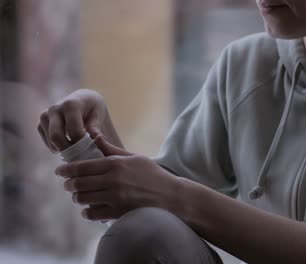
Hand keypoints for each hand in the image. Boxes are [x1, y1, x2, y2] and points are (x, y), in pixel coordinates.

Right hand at [38, 89, 123, 151]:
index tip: (92, 150)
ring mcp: (45, 117)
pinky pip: (48, 144)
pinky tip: (70, 144)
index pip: (74, 132)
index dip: (83, 144)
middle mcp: (54, 109)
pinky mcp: (40, 125)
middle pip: (56, 137)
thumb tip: (96, 139)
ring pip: (52, 142)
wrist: (82, 100)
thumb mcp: (99, 115)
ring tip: (79, 149)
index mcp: (70, 105)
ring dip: (66, 150)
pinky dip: (59, 148)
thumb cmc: (93, 109)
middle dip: (71, 150)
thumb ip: (97, 128)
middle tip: (83, 156)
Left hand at [55, 136, 182, 220]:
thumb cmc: (154, 175)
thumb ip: (113, 150)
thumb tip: (96, 136)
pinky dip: (87, 211)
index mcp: (116, 164)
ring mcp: (115, 198)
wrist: (171, 197)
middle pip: (79, 183)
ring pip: (83, 198)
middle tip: (68, 185)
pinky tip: (89, 209)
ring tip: (79, 196)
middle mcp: (113, 180)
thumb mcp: (135, 158)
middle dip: (69, 184)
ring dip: (78, 197)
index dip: (66, 169)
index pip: (82, 166)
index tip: (59, 171)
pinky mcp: (118, 212)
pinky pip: (92, 213)